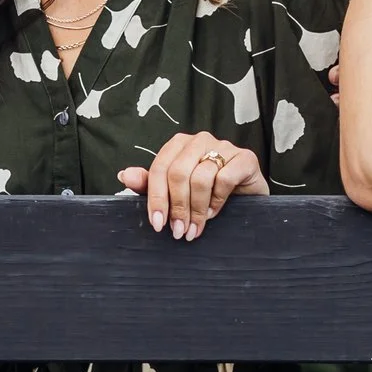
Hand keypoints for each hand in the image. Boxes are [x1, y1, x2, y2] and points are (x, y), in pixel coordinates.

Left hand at [118, 129, 265, 240]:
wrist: (247, 197)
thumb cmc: (206, 193)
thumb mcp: (175, 191)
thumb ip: (150, 183)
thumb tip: (125, 175)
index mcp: (178, 144)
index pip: (159, 168)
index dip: (156, 198)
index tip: (157, 224)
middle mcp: (200, 140)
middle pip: (178, 174)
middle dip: (177, 208)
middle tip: (179, 231)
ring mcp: (224, 146)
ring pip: (201, 178)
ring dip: (197, 209)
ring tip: (196, 227)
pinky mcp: (245, 158)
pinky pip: (224, 179)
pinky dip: (217, 200)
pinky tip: (215, 211)